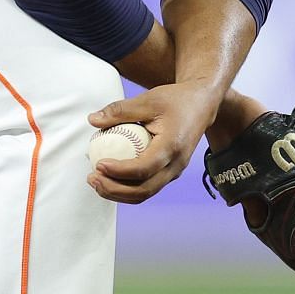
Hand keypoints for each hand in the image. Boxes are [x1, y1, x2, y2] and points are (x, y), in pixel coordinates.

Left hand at [86, 83, 222, 203]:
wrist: (202, 105)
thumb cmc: (176, 100)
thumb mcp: (148, 99)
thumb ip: (120, 110)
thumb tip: (92, 120)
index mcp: (173, 146)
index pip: (144, 168)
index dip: (119, 171)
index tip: (98, 165)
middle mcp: (176, 164)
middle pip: (144, 190)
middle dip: (114, 189)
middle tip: (92, 178)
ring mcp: (174, 172)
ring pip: (145, 194)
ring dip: (118, 193)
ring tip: (95, 181)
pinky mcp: (170, 173)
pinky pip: (147, 187)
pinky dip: (126, 189)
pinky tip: (108, 178)